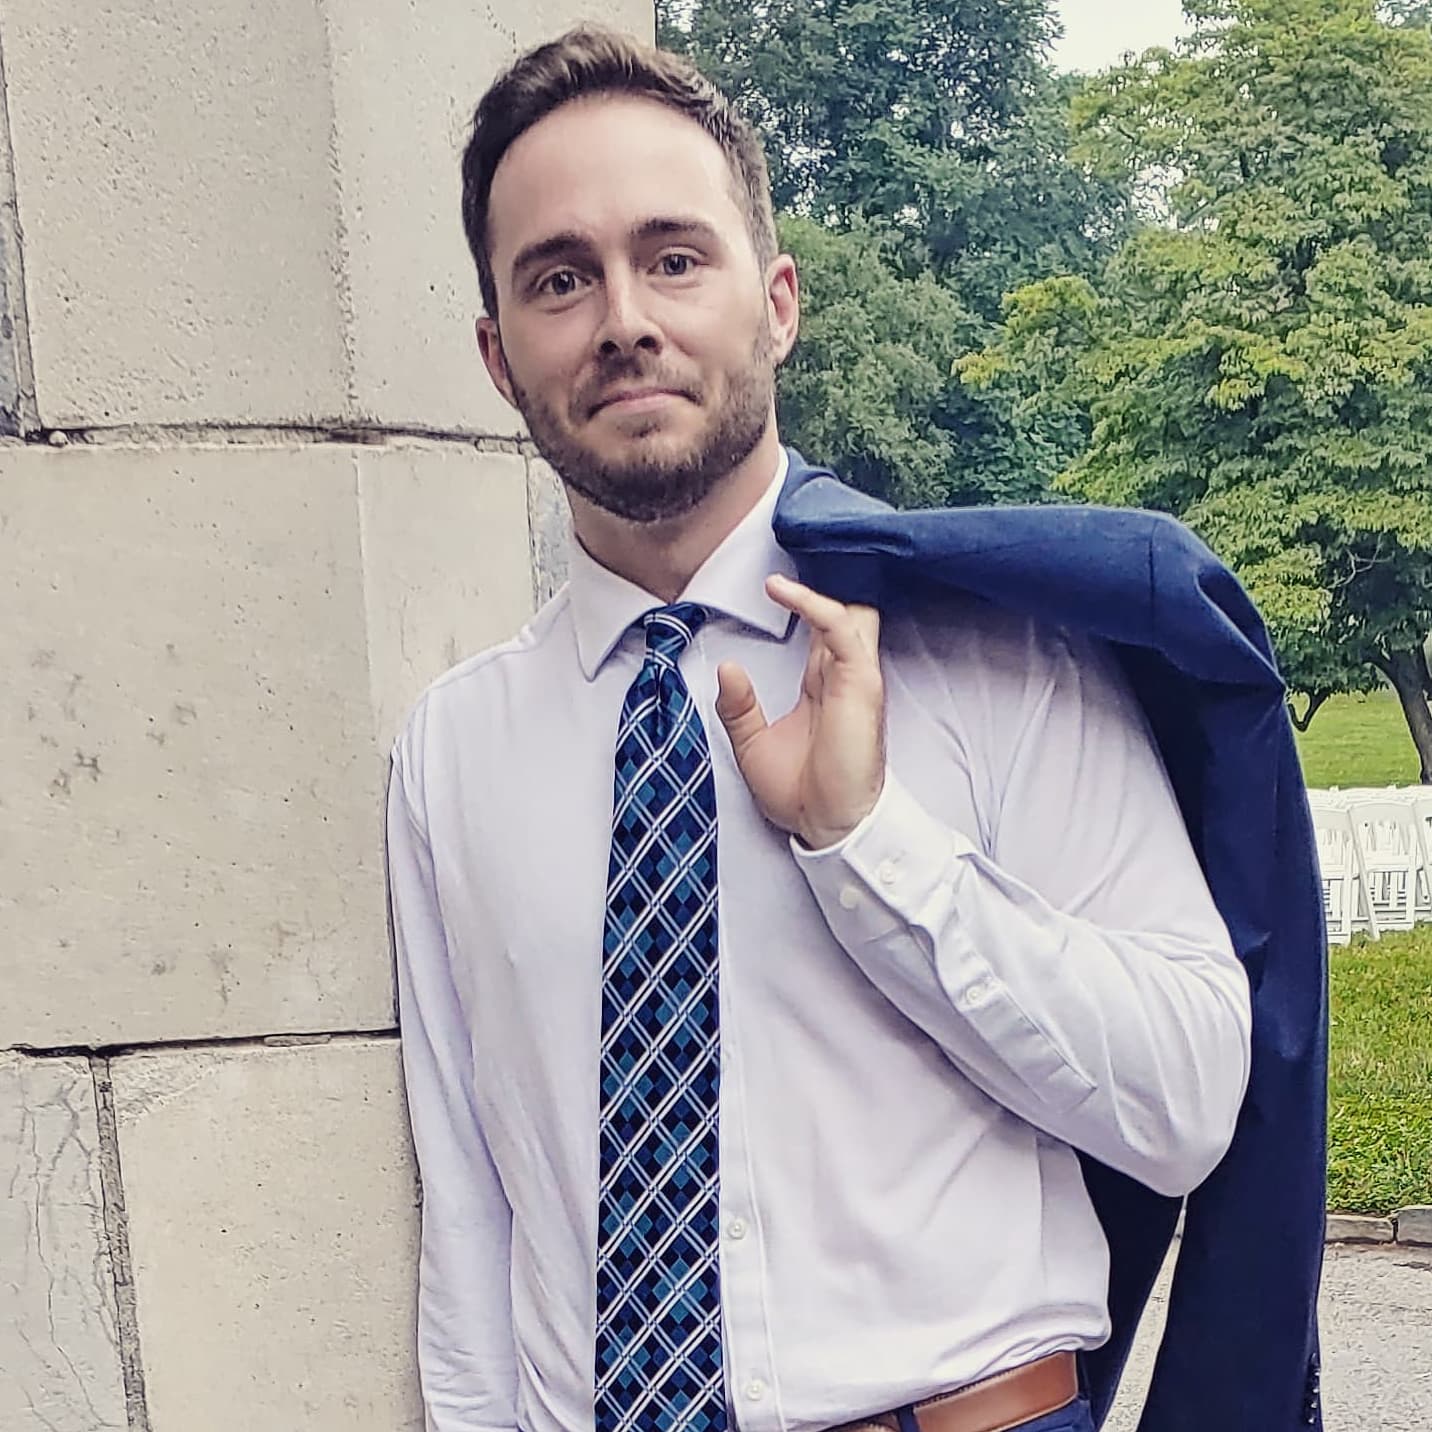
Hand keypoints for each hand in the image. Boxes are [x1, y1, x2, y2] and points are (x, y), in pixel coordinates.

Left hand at [715, 573, 885, 849]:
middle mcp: (843, 673)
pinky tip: (782, 590)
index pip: (823, 624)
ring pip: (849, 608)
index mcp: (824, 683)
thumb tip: (726, 669)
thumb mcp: (753, 744)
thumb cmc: (801, 792)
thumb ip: (739, 707)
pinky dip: (814, 604)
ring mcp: (855, 676)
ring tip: (791, 546)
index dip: (805, 596)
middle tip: (794, 536)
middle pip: (844, 606)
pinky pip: (840, 629)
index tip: (775, 572)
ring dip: (821, 578)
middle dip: (825, 573)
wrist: (828, 825)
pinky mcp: (860, 683)